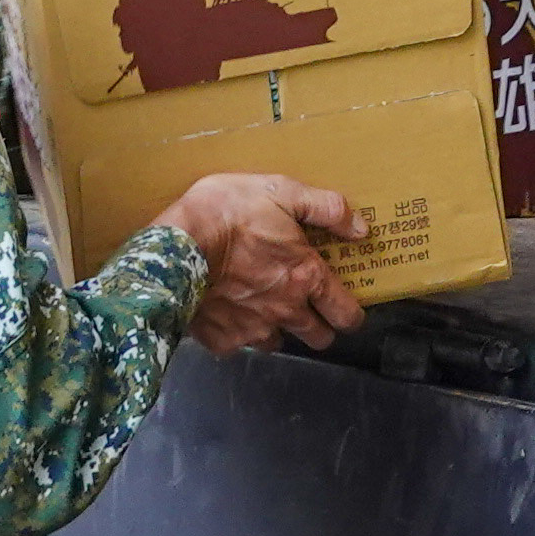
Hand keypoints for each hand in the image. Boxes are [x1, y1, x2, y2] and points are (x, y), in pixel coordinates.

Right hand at [158, 171, 364, 354]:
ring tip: (259, 306)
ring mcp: (253, 330)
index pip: (345, 313)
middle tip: (306, 309)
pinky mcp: (222, 340)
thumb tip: (360, 228)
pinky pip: (236, 343)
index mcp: (306, 278)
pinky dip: (234, 330)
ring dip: (275, 328)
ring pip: (277, 342)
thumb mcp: (281, 192)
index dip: (351, 315)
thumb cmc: (229, 213)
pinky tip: (223, 309)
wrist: (175, 245)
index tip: (346, 311)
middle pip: (319, 338)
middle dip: (319, 327)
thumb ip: (326, 209)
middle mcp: (286, 311)